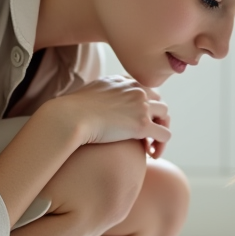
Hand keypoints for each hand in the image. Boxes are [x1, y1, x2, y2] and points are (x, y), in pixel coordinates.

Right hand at [51, 76, 171, 153]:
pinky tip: (151, 154)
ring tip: (151, 147)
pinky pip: (164, 134)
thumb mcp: (87, 93)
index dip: (144, 106)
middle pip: (158, 100)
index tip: (137, 120)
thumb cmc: (71, 111)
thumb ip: (98, 95)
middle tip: (147, 135)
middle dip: (155, 117)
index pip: (144, 89)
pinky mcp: (142, 124)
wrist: (70, 117)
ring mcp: (141, 105)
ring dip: (160, 130)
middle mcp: (135, 89)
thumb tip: (92, 103)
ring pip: (165, 115)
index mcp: (123, 81)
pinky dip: (161, 145)